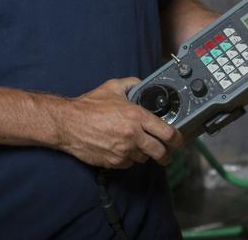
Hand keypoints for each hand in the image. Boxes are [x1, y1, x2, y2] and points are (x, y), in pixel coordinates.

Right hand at [52, 77, 184, 168]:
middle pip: (160, 151)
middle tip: (167, 153)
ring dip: (145, 153)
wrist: (68, 124)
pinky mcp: (113, 162)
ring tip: (140, 146)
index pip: (167, 132)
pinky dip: (129, 158)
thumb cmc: (88, 106)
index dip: (177, 138)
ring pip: (144, 158)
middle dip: (166, 154)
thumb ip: (132, 83)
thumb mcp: (113, 87)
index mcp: (137, 116)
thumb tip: (143, 83)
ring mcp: (123, 151)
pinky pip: (128, 163)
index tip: (179, 140)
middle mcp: (133, 136)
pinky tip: (123, 149)